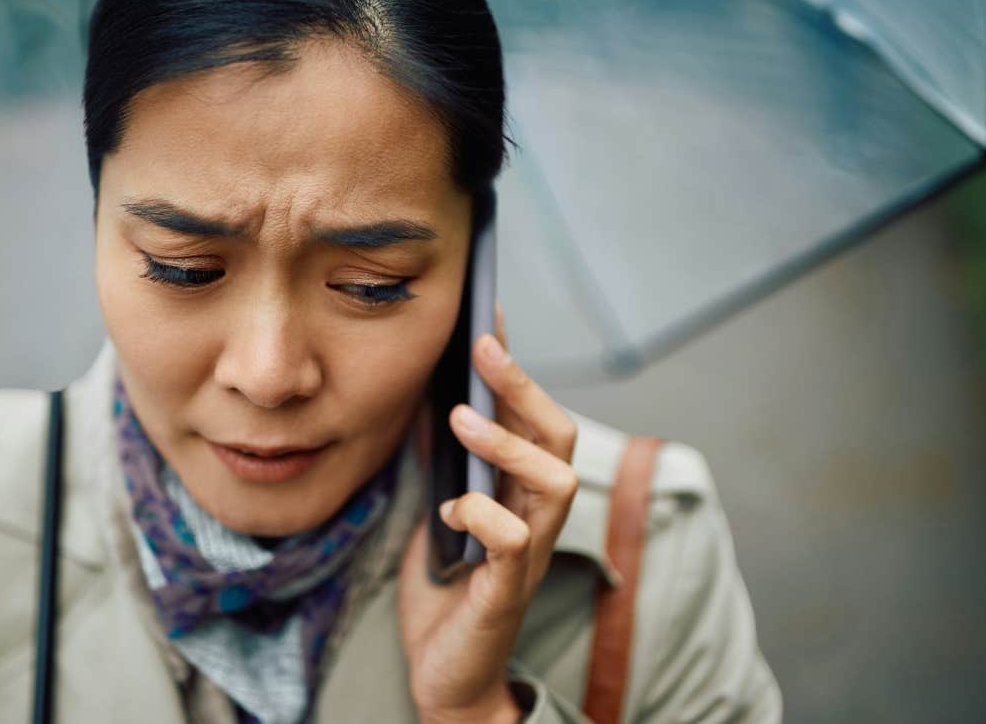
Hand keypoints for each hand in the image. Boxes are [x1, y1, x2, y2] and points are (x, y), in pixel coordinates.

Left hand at [398, 301, 580, 723]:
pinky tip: (450, 514)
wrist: (445, 675)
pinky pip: (514, 542)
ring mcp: (529, 554)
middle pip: (560, 435)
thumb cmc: (446, 592)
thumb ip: (442, 463)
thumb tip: (425, 397)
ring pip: (555, 480)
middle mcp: (537, 516)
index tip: (491, 311)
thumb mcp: (438, 509)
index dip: (516, 364)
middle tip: (485, 347)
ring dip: (508, 443)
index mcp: (520, 493)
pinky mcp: (508, 590)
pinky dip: (482, 516)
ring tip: (460, 419)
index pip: (531, 416)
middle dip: (526, 384)